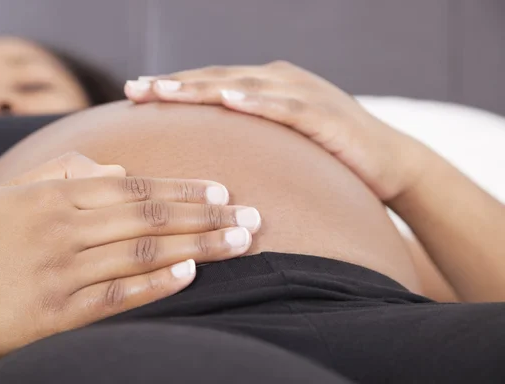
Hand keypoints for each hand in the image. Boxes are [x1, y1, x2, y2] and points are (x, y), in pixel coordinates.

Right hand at [0, 152, 259, 362]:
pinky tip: (192, 275)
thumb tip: (118, 170)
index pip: (134, 188)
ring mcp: (59, 272)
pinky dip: (156, 284)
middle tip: (252, 216)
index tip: (222, 191)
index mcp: (53, 195)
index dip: (183, 189)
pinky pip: (115, 296)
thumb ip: (64, 172)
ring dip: (198, 246)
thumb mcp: (10, 193)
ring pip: (141, 252)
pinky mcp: (55, 315)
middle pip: (149, 217)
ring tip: (240, 242)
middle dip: (207, 216)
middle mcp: (61, 228)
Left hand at [125, 62, 431, 200]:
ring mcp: (301, 93)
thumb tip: (207, 161)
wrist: (389, 164)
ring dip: (201, 87)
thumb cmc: (330, 158)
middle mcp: (277, 81)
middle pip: (215, 79)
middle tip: (132, 89)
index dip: (172, 88)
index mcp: (264, 88)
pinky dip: (256, 101)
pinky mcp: (323, 113)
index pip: (209, 84)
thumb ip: (249, 142)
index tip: (133, 94)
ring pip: (242, 86)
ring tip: (164, 90)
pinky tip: (229, 99)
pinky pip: (285, 106)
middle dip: (173, 84)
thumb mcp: (281, 146)